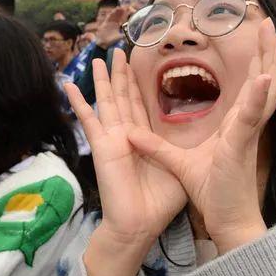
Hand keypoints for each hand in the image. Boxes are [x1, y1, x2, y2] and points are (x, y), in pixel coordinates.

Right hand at [65, 51, 186, 249]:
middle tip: (117, 51)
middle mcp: (126, 135)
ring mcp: (112, 139)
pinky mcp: (102, 146)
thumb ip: (183, 147)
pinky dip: (79, 103)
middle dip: (120, 74)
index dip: (136, 85)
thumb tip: (207, 134)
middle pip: (123, 97)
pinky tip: (68, 86)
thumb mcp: (180, 166)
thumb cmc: (161, 202)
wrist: (140, 224)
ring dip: (102, 80)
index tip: (135, 65)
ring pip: (107, 102)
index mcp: (144, 139)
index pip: (139, 105)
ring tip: (97, 59)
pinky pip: (89, 120)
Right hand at [96, 6, 132, 48]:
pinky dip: (112, 13)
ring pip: (115, 14)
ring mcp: (110, 22)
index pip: (124, 17)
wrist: (103, 43)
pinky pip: (109, 16)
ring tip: (122, 7)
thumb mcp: (120, 37)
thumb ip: (124, 35)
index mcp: (118, 25)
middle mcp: (115, 22)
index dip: (127, 14)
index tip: (132, 11)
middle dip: (123, 10)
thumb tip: (131, 35)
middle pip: (119, 14)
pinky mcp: (105, 22)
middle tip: (128, 6)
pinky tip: (116, 9)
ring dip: (118, 10)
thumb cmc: (111, 41)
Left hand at [128, 18, 275, 253]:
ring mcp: (248, 133)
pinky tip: (266, 76)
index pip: (251, 86)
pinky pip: (252, 117)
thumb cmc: (211, 192)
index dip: (259, 61)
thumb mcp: (178, 163)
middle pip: (266, 81)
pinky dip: (258, 97)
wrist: (227, 221)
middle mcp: (247, 124)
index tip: (264, 37)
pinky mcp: (242, 145)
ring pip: (268, 92)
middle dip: (273, 52)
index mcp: (238, 125)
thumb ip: (156, 146)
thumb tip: (132, 133)